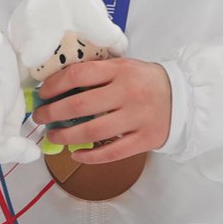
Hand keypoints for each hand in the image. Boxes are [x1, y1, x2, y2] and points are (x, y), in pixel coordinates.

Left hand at [31, 57, 170, 163]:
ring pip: (92, 132)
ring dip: (66, 137)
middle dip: (52, 113)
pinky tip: (76, 154)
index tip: (42, 94)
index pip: (79, 75)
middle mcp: (127, 93)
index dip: (55, 85)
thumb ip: (98, 72)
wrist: (182, 97)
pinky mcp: (144, 140)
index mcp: (120, 70)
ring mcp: (136, 118)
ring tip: (52, 137)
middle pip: (80, 105)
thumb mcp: (124, 66)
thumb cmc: (145, 80)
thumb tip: (58, 85)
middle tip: (40, 117)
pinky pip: (112, 153)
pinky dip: (90, 156)